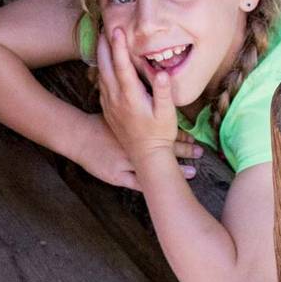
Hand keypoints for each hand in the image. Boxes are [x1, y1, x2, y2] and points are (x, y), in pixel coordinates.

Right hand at [71, 114, 200, 189]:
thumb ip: (136, 106)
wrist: (79, 137)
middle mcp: (135, 148)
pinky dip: (154, 186)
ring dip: (174, 171)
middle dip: (183, 152)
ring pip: (155, 169)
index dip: (180, 137)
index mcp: (138, 133)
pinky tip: (168, 191)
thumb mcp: (118, 111)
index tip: (196, 140)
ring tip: (193, 173)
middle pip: (164, 152)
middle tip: (201, 153)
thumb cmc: (98, 125)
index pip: (164, 135)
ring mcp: (127, 164)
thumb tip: (152, 90)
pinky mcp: (118, 176)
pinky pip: (139, 183)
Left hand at [97, 26, 186, 166]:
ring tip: (102, 40)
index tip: (117, 30)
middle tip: (104, 27)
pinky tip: (103, 65)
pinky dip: (101, 71)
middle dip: (104, 46)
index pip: (122, 66)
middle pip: (106, 67)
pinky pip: (101, 86)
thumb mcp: (166, 114)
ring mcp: (110, 104)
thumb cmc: (160, 134)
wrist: (145, 156)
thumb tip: (162, 72)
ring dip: (100, 56)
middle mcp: (116, 99)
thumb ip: (163, 93)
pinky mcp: (108, 110)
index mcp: (131, 97)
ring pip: (101, 75)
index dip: (119, 47)